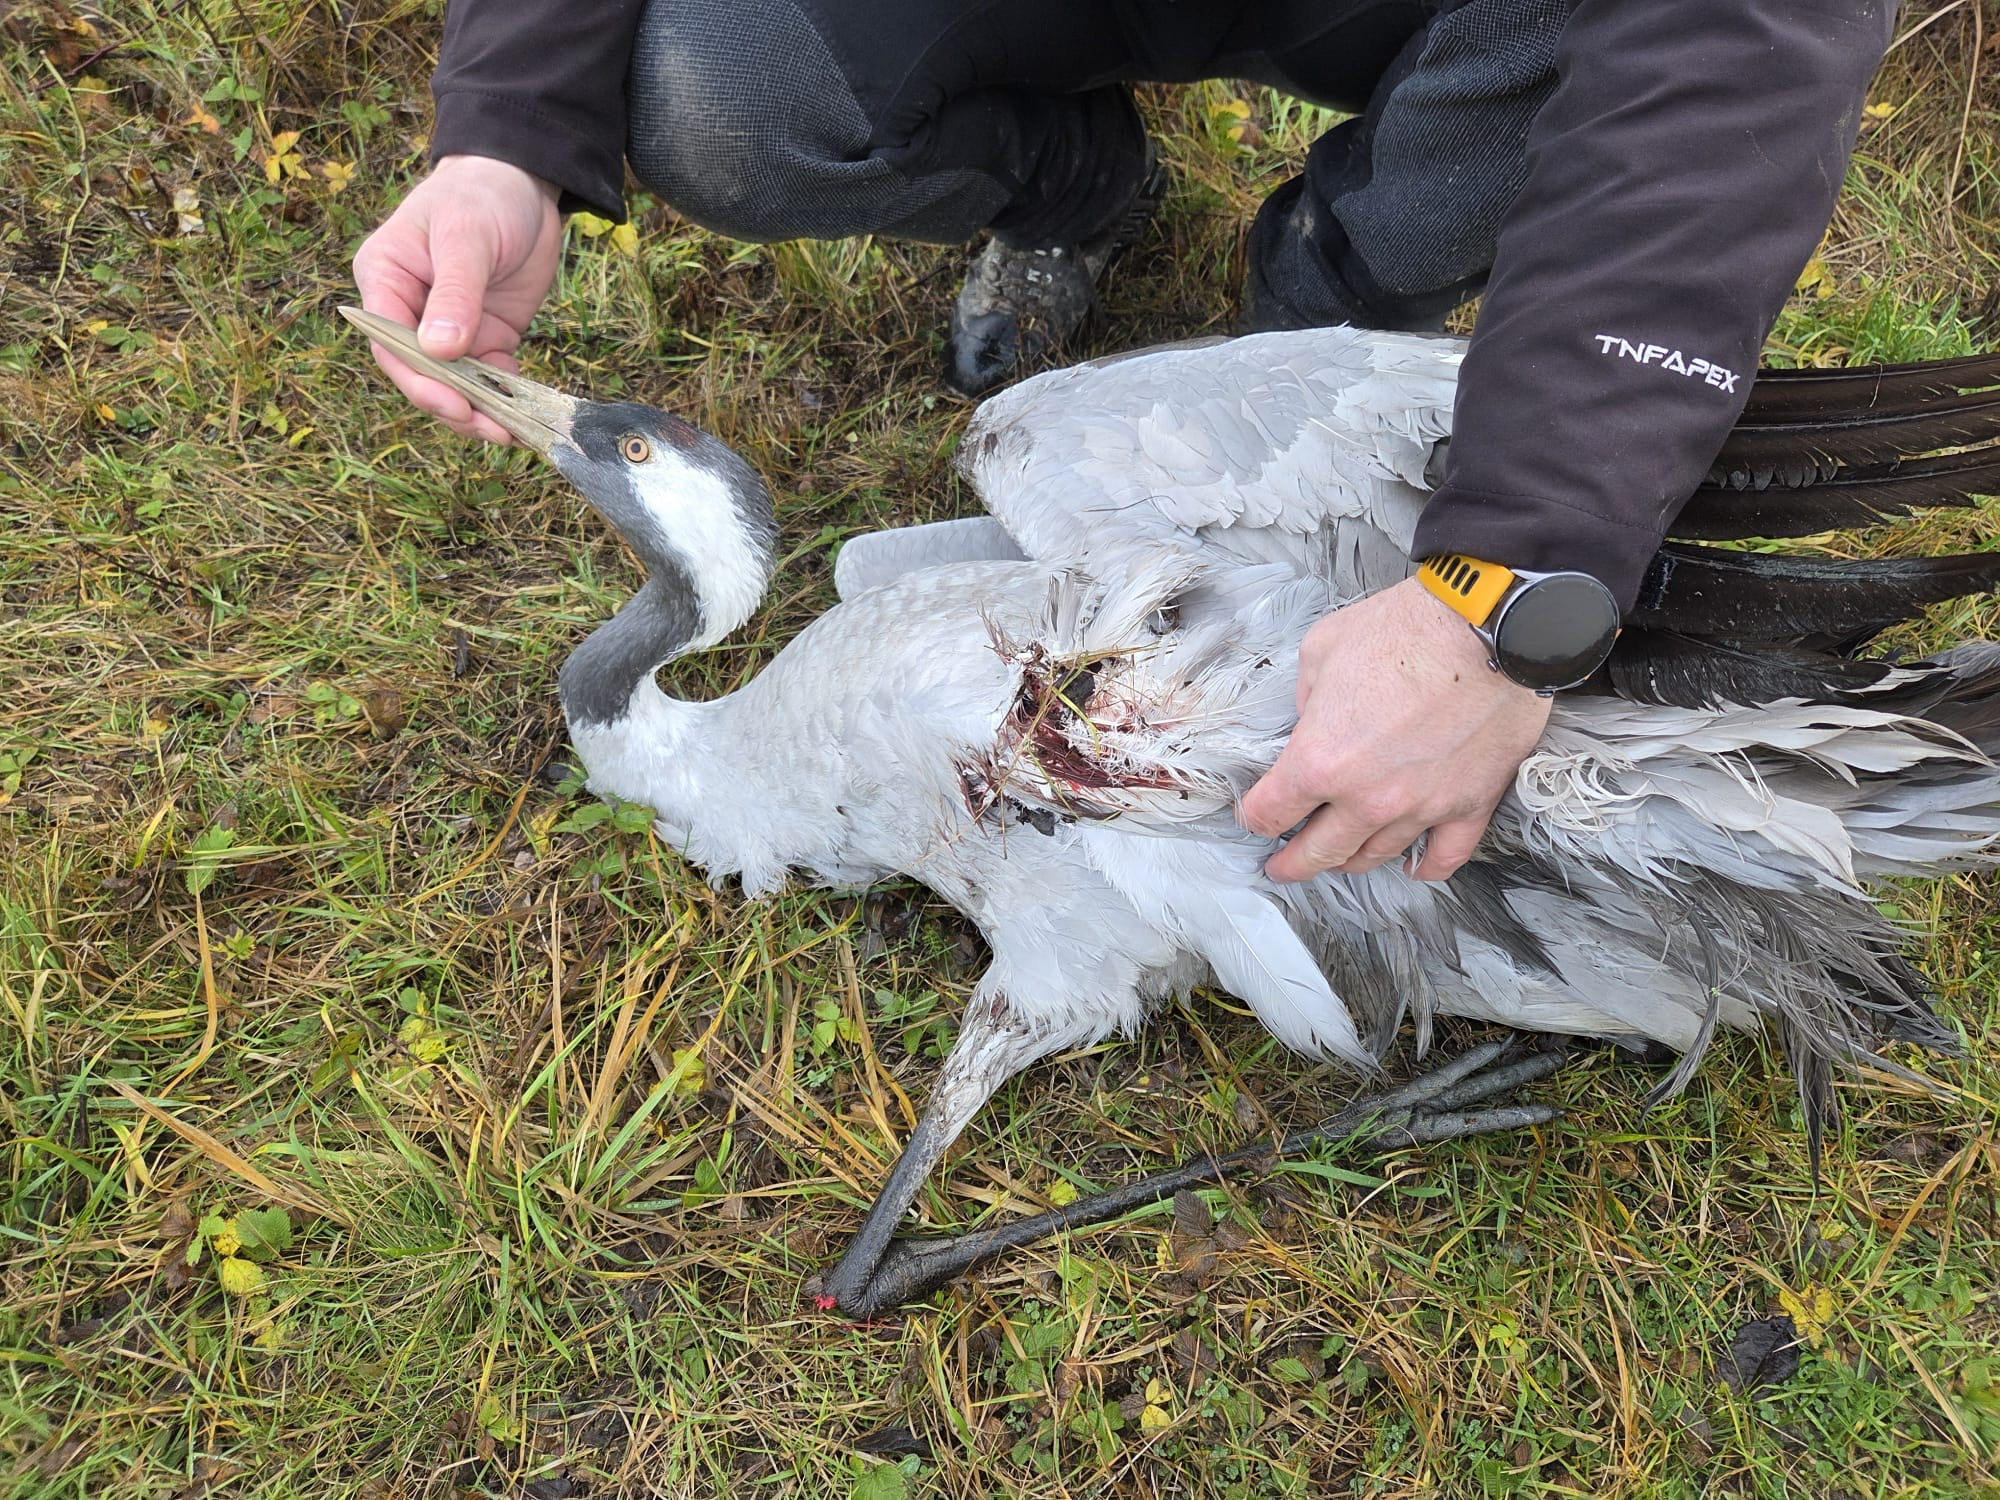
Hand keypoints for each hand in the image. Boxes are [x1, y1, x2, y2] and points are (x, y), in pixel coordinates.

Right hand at [352, 155, 562, 443]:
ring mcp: (448, 329)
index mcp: (385, 280)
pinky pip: (490, 378)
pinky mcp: (485, 336)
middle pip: (421, 374)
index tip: (454, 405)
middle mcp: (409, 311)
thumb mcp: (466, 237)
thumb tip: (439, 351)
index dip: (419, 381)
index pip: (390, 344)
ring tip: (512, 433)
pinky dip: (506, 399)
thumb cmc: (481, 195)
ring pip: (456, 384)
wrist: (523, 182)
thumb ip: (454, 293)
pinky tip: (527, 415)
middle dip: (453, 405)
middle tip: (491, 429)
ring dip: (481, 412)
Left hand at [1240, 575, 1551, 881]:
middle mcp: (1367, 798)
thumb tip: (1313, 722)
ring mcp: (1421, 808)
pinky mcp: (1470, 805)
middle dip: (1292, 863)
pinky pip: (1444, 856)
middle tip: (1280, 868)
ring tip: (1338, 860)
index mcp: (1320, 761)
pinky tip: (1413, 867)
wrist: (1489, 627)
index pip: (1271, 812)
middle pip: (1318, 852)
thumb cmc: (1405, 629)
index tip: (1255, 817)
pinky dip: (1426, 867)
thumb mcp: (1322, 649)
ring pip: (1376, 856)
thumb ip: (1307, 699)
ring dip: (1351, 861)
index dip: (1255, 817)